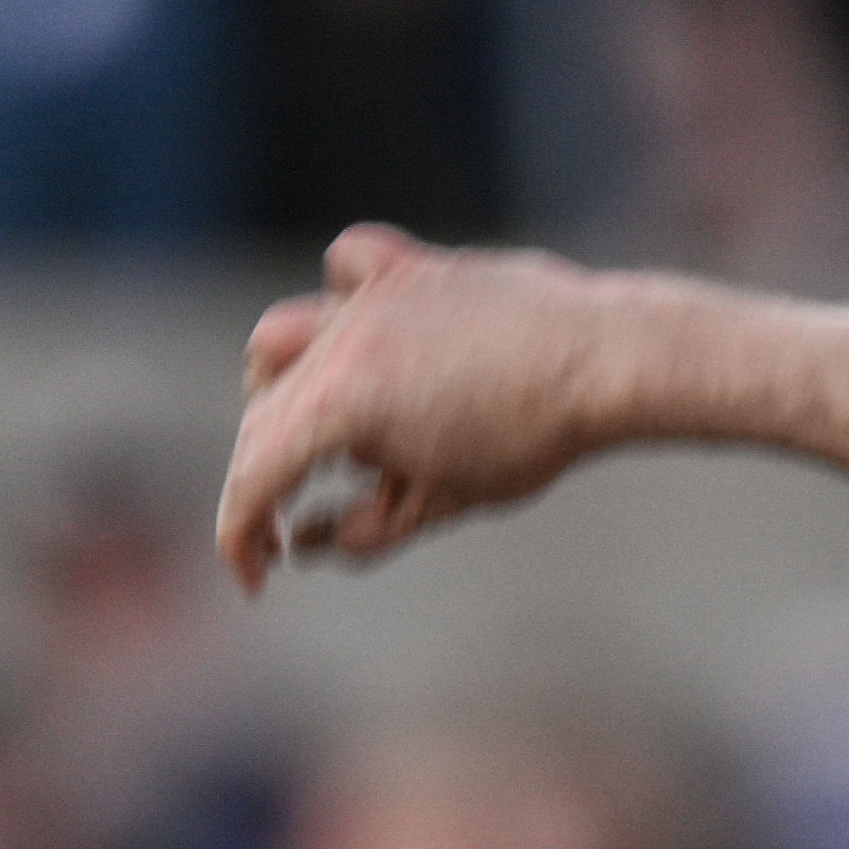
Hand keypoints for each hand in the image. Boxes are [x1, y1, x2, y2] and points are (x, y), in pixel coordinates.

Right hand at [214, 226, 648, 589]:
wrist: (609, 359)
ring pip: (281, 338)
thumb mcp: (442, 500)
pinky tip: (363, 333)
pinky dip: (340, 300)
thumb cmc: (532, 437)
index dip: (239, 538)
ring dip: (280, 390)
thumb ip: (366, 528)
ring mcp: (371, 297)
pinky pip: (347, 268)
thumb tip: (308, 543)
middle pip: (262, 414)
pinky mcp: (411, 268)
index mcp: (339, 403)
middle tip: (287, 535)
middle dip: (264, 480)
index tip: (255, 581)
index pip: (254, 475)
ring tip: (317, 435)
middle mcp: (340, 339)